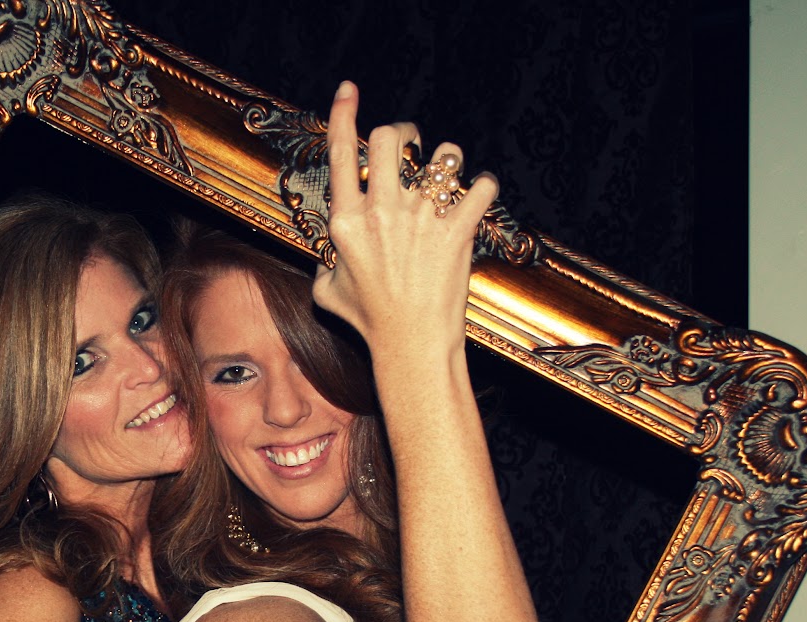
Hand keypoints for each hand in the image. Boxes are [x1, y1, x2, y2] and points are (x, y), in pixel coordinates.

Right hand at [311, 81, 497, 364]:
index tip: (350, 91)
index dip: (344, 113)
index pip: (342, 151)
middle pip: (392, 137)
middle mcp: (382, 211)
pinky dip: (484, 187)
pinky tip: (478, 198)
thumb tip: (325, 256)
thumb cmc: (369, 322)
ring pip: (443, 155)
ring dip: (447, 159)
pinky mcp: (457, 230)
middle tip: (411, 147)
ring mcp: (421, 219)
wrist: (411, 346)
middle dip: (404, 133)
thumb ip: (322, 263)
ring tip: (446, 176)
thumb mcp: (326, 292)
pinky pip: (481, 186)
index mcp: (347, 221)